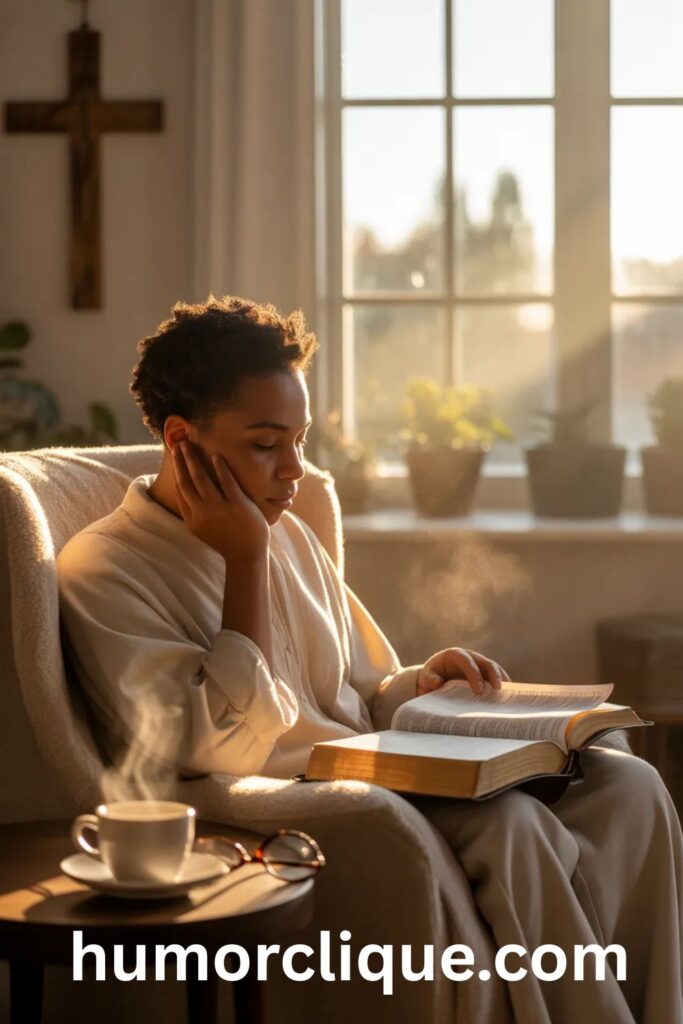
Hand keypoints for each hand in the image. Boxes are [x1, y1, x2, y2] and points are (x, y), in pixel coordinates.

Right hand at [172, 441, 268, 562]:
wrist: (247, 556)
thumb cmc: (226, 540)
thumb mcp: (202, 529)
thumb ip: (191, 511)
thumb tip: (181, 489)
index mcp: (192, 519)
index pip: (180, 490)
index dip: (177, 471)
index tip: (176, 456)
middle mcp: (202, 513)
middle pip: (187, 480)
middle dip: (181, 460)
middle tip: (179, 443)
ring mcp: (220, 509)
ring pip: (202, 478)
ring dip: (193, 459)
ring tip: (190, 444)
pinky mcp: (237, 505)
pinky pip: (226, 481)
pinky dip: (220, 467)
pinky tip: (216, 455)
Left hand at [416, 648, 510, 697]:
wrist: (435, 678)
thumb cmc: (431, 677)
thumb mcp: (426, 677)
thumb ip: (430, 678)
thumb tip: (437, 683)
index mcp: (455, 655)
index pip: (467, 661)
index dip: (474, 674)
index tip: (478, 691)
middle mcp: (470, 657)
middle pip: (485, 662)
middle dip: (493, 675)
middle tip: (497, 690)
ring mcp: (479, 664)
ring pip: (494, 668)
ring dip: (502, 680)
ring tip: (507, 694)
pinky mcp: (485, 673)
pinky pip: (497, 677)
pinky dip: (503, 685)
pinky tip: (507, 697)